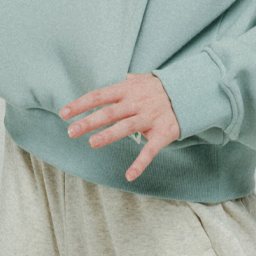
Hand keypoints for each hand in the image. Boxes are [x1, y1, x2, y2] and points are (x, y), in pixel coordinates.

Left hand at [59, 71, 180, 181]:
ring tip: (92, 143)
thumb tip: (100, 90)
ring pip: (126, 128)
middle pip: (109, 113)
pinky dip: (140, 163)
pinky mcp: (164, 132)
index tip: (64, 113)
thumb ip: (120, 85)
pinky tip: (129, 176)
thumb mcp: (139, 79)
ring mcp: (150, 118)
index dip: (80, 104)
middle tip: (70, 132)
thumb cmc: (159, 87)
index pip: (99, 96)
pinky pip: (151, 150)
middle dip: (89, 122)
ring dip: (109, 135)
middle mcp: (137, 103)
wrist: (191, 91)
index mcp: (127, 89)